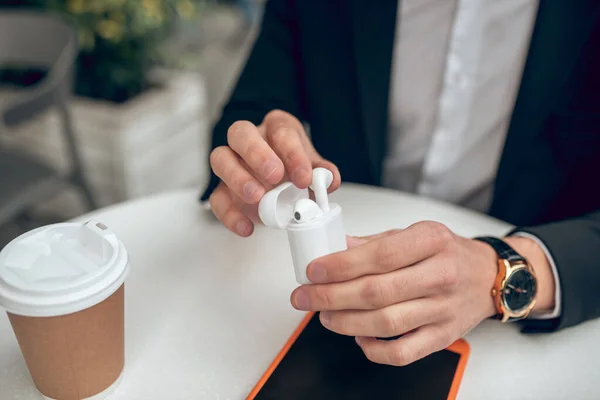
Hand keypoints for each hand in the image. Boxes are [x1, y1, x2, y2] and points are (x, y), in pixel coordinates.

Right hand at [209, 110, 339, 235]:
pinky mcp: (222, 189)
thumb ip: (322, 172)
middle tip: (275, 176)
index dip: (293, 153)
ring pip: (220, 158)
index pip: (281, 132)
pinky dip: (229, 214)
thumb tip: (329, 180)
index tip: (304, 177)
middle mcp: (249, 140)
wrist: (281, 189)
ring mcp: (231, 163)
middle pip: (240, 133)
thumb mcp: (311, 169)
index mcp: (276, 129)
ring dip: (238, 178)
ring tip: (258, 198)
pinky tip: (246, 226)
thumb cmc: (294, 170)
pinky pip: (216, 198)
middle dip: (257, 153)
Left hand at [290, 221, 553, 365]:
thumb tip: (335, 249)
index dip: (341, 265)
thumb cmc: (449, 253)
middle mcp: (440, 275)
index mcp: (431, 241)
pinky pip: (404, 352)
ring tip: (325, 316)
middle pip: (377, 292)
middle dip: (331, 296)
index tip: (314, 271)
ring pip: (386, 323)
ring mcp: (443, 309)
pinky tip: (358, 337)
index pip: (380, 255)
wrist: (490, 277)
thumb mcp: (414, 233)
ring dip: (346, 322)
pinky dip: (375, 350)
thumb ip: (375, 243)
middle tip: (305, 297)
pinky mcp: (444, 336)